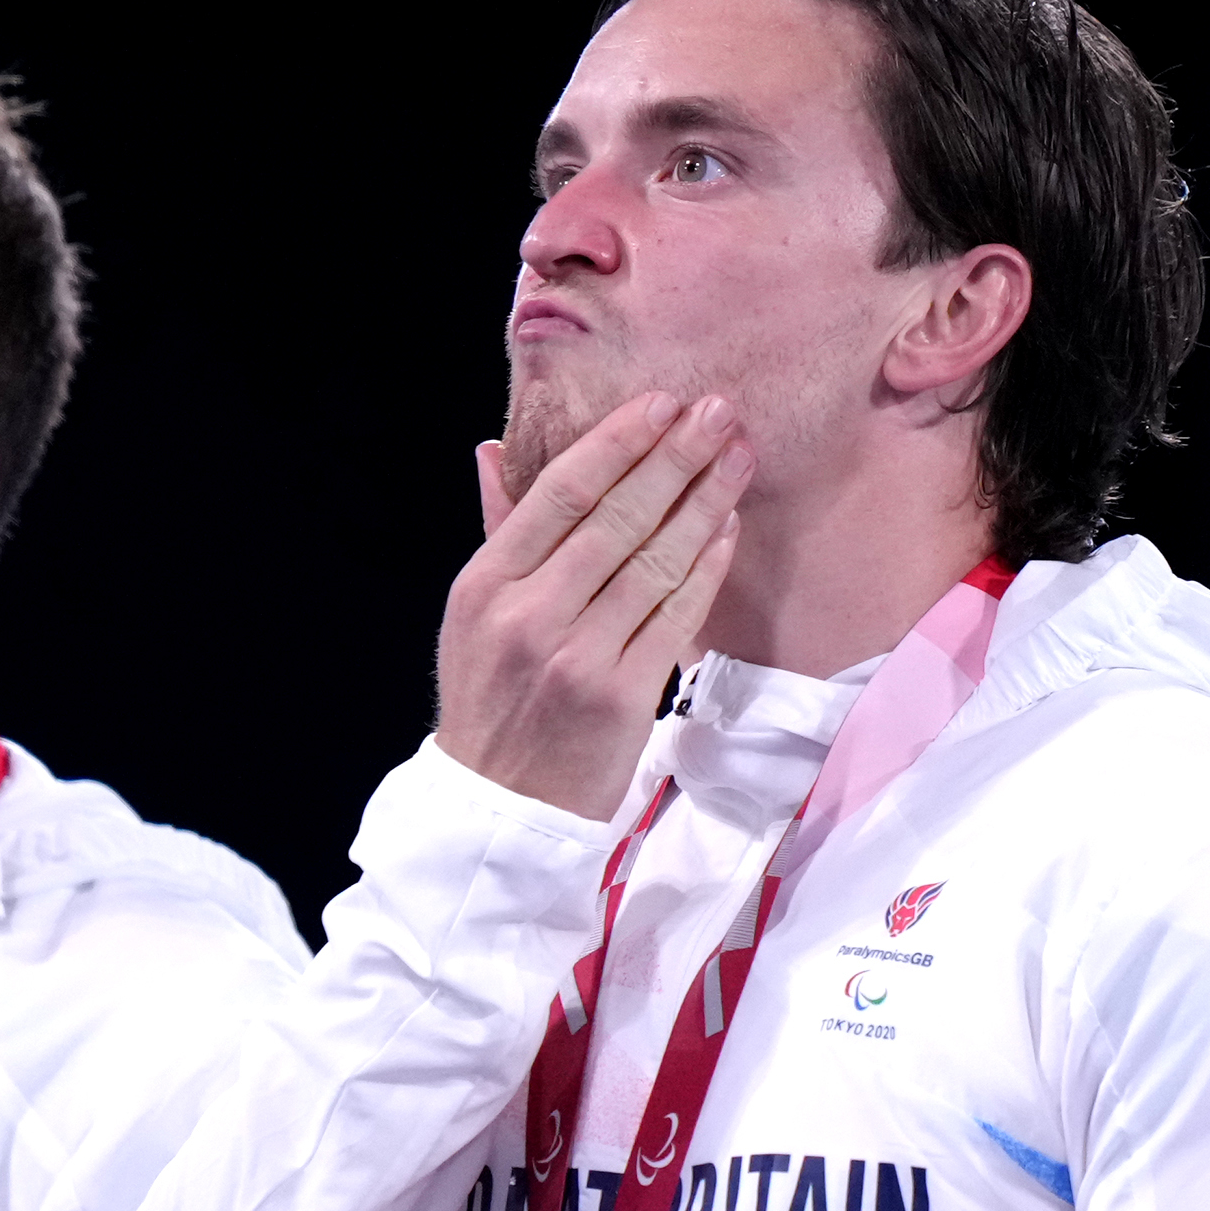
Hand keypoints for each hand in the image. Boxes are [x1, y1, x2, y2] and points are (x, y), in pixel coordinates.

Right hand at [436, 393, 750, 818]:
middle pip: (615, 519)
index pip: (557, 495)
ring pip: (654, 562)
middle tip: (717, 413)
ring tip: (736, 458)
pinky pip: (677, 615)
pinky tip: (726, 528)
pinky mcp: (623, 696)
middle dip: (673, 459)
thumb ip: (496, 530)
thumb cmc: (491, 698)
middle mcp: (528, 615)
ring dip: (703, 503)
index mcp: (484, 585)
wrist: (501, 805)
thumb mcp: (472, 613)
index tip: (659, 405)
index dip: (614, 444)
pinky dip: (705, 567)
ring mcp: (577, 656)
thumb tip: (491, 450)